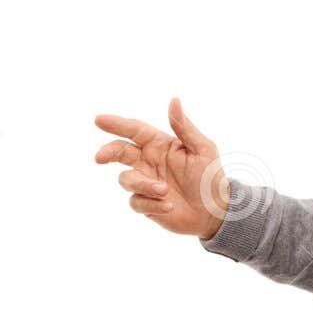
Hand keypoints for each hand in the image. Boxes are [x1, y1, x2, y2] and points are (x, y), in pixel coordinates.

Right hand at [95, 98, 229, 238]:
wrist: (214, 211)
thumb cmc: (210, 177)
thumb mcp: (202, 149)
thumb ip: (185, 127)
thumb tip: (174, 101)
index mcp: (159, 145)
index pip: (134, 130)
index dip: (116, 124)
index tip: (99, 120)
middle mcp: (148, 162)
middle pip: (120, 152)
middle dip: (108, 152)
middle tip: (99, 157)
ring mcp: (145, 183)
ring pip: (127, 179)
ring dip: (144, 185)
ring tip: (165, 191)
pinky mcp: (146, 203)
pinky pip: (137, 202)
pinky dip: (152, 204)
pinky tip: (169, 206)